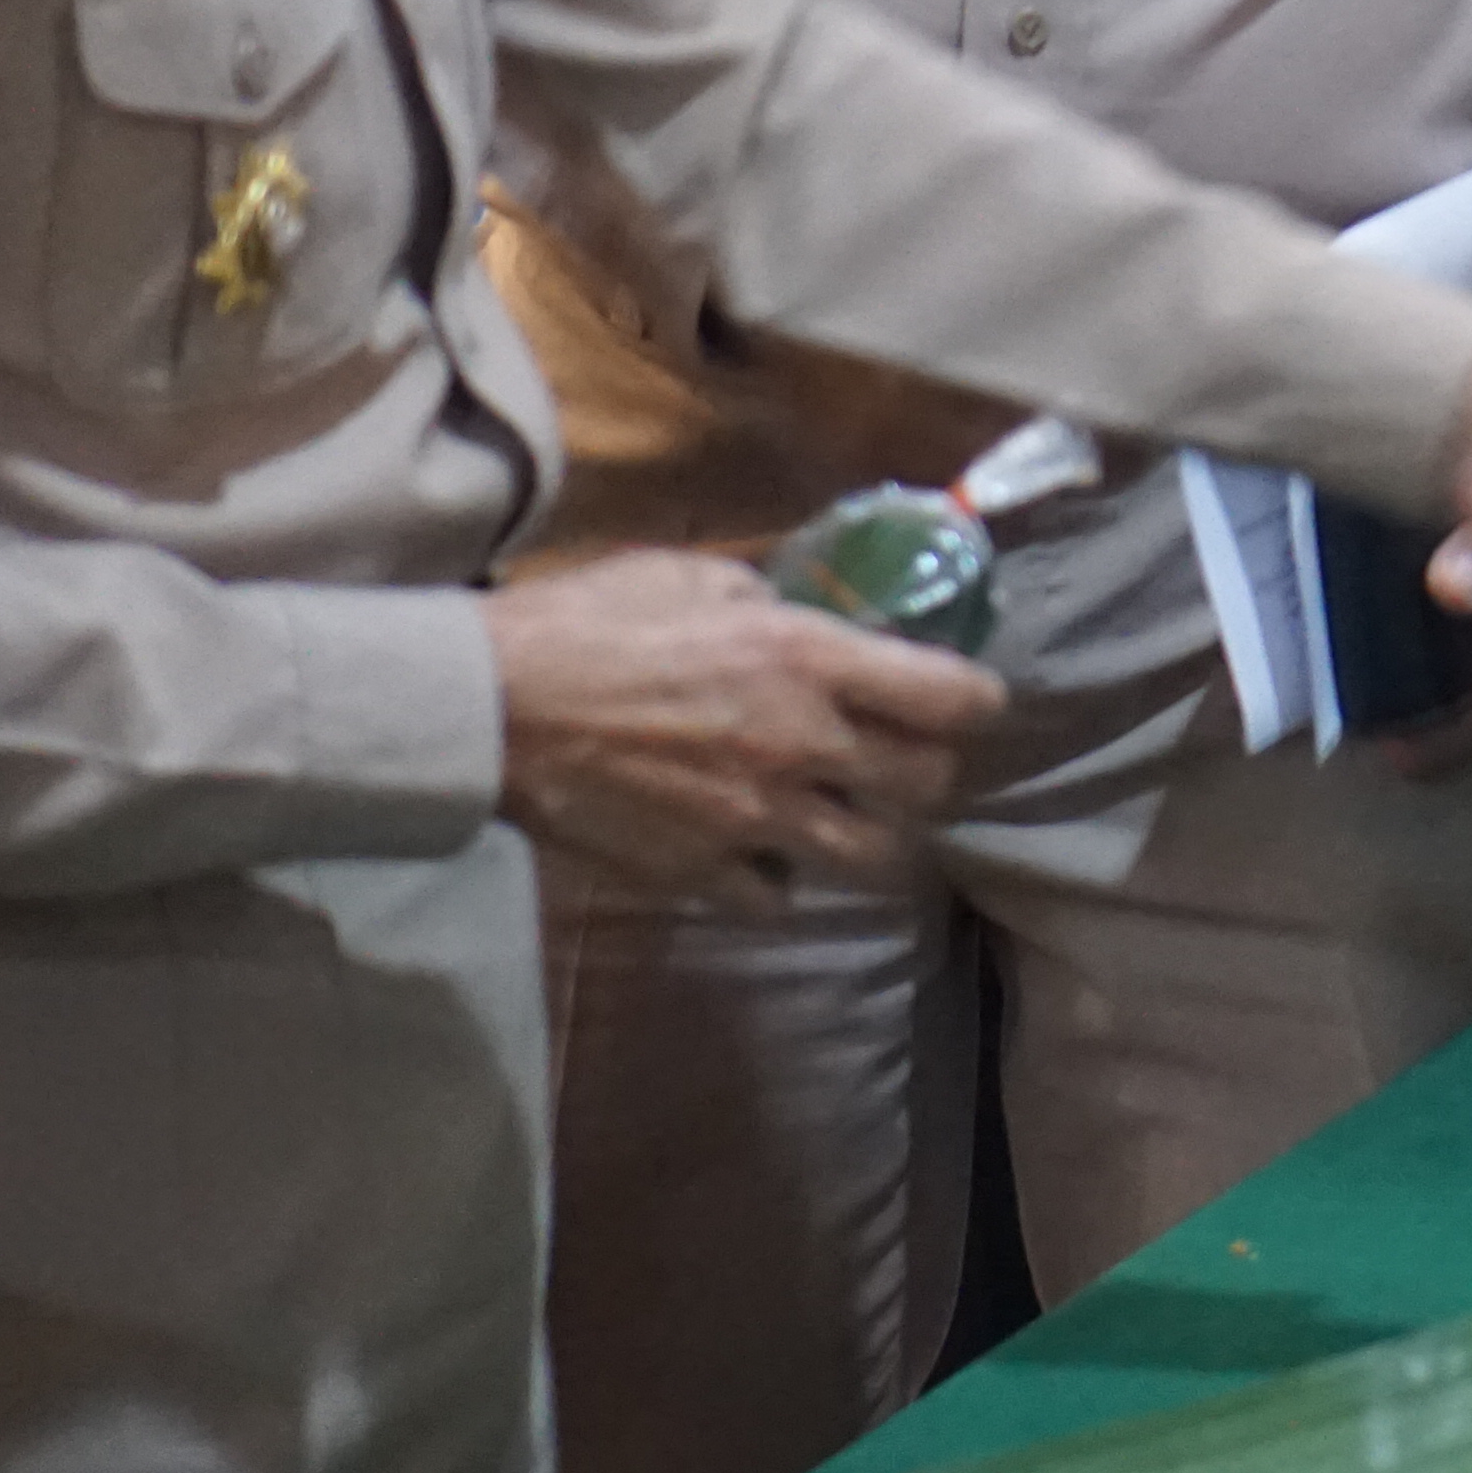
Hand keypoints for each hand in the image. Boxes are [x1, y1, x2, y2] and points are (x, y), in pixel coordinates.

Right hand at [484, 548, 1001, 905]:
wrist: (496, 709)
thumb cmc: (590, 622)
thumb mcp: (692, 576)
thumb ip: (767, 600)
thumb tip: (805, 614)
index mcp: (808, 660)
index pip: (951, 697)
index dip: (974, 702)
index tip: (966, 702)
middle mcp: (803, 746)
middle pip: (929, 787)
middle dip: (927, 773)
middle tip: (902, 761)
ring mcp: (758, 821)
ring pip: (872, 858)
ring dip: (869, 836)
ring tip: (844, 817)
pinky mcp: (706, 875)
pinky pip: (779, 896)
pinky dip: (777, 878)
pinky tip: (756, 850)